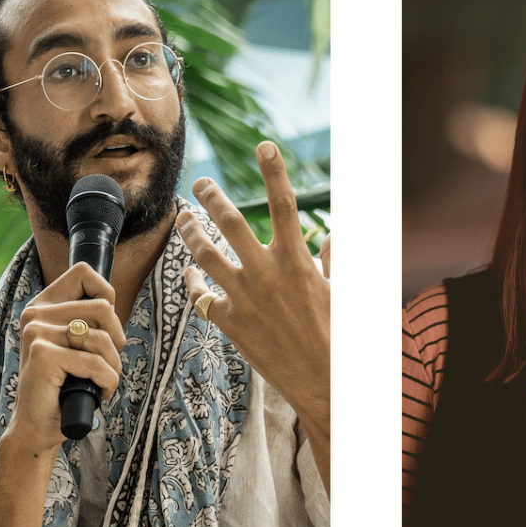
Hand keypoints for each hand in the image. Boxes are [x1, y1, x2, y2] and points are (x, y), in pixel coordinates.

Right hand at [2, 261, 126, 458]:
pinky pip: (96, 363)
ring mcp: (36, 334)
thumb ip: (84, 320)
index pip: (83, 272)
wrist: (36, 427)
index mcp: (41, 306)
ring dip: (114, 366)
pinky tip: (99, 393)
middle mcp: (35, 315)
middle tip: (108, 362)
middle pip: (102, 307)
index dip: (106, 295)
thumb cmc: (60, 387)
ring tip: (103, 381)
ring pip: (103, 338)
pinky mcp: (42, 356)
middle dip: (118, 340)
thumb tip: (112, 304)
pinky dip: (108, 382)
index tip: (105, 327)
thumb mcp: (72, 345)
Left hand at [175, 141, 329, 440]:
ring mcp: (244, 297)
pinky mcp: (229, 322)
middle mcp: (266, 273)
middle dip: (212, 196)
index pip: (283, 204)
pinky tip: (187, 273)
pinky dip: (191, 281)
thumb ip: (333, 258)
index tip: (265, 146)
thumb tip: (333, 236)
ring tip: (184, 219)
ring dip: (191, 232)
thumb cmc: (337, 334)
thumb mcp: (341, 290)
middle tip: (201, 183)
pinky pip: (200, 295)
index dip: (274, 171)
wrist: (321, 380)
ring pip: (205, 254)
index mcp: (297, 260)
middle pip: (230, 222)